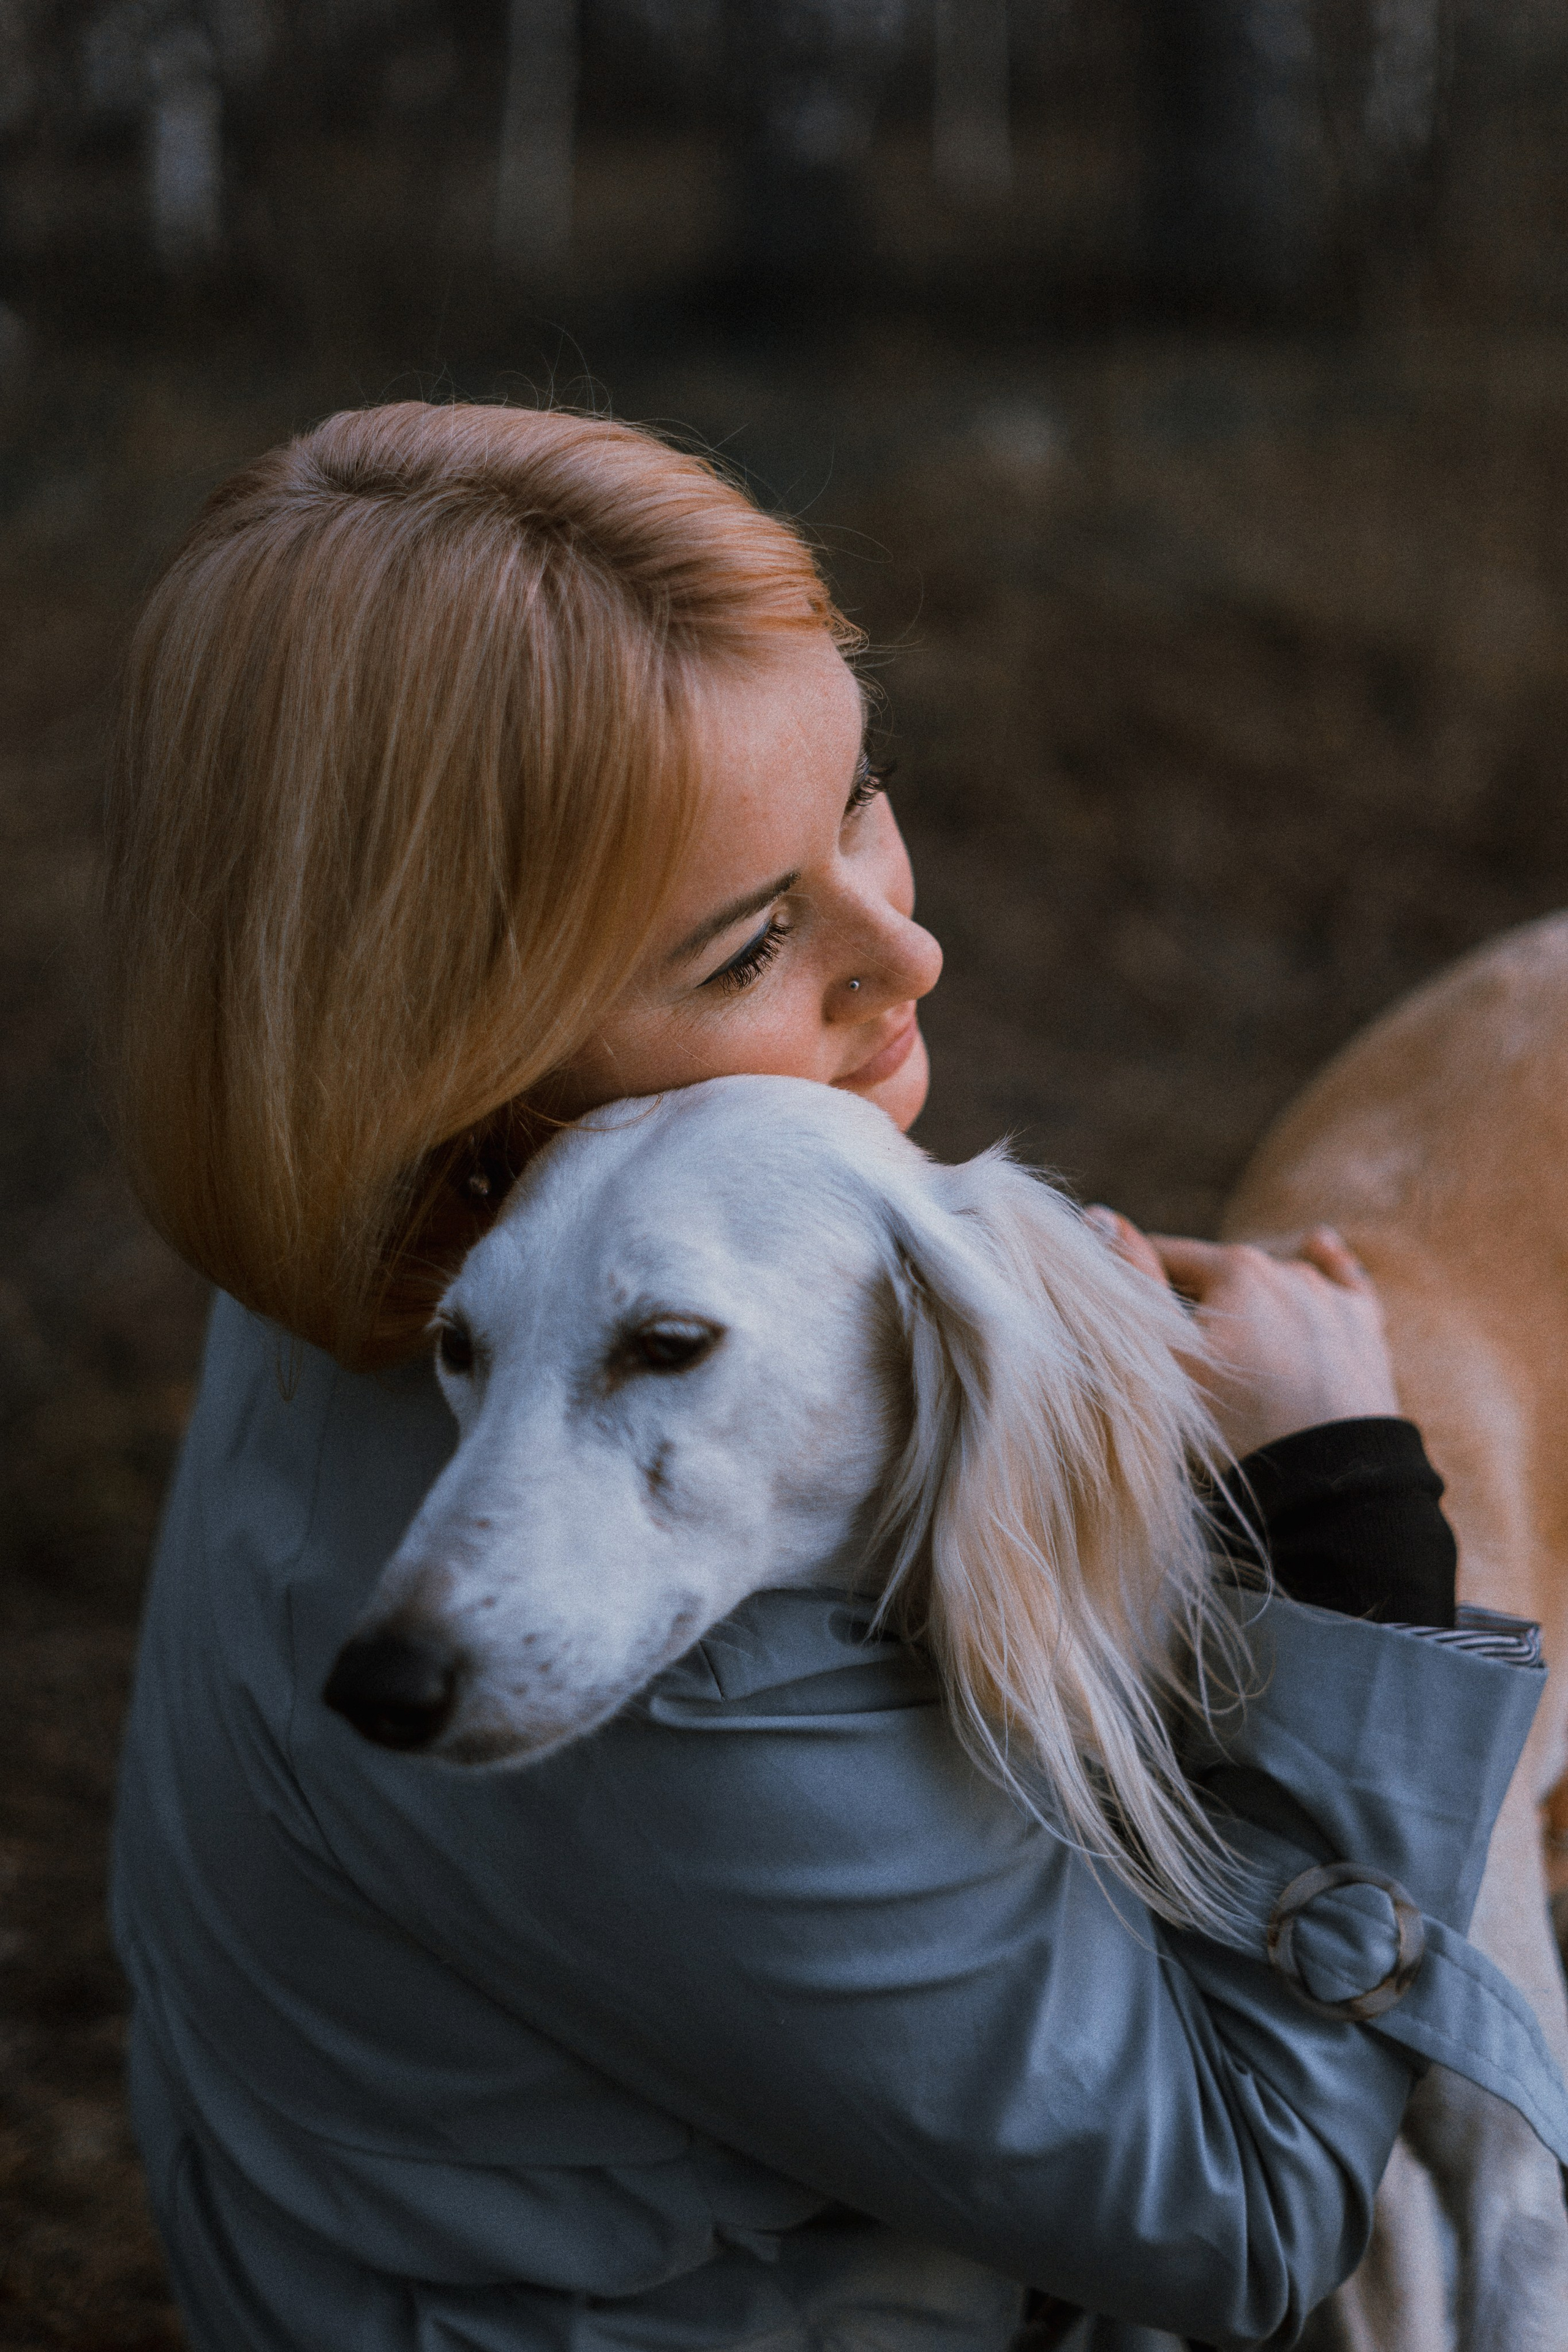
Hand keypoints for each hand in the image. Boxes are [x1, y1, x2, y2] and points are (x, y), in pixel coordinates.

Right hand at [1085, 1211, 1400, 1459]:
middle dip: (1195, 1299)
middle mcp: (1288, 1269)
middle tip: (1177, 1348)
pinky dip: (1330, 1265)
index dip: (1141, 1281)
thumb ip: (1134, 1282)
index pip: (1170, 1257)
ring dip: (1247, 1303)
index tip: (1121, 1307)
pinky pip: (1345, 1282)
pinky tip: (1319, 1243)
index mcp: (1236, 1267)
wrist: (1326, 1481)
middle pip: (1219, 1275)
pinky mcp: (1365, 1328)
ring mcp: (1332, 1298)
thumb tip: (1100, 1215)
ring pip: (1272, 1286)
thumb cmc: (1236, 1423)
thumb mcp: (1167, 1359)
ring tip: (1231, 1342)